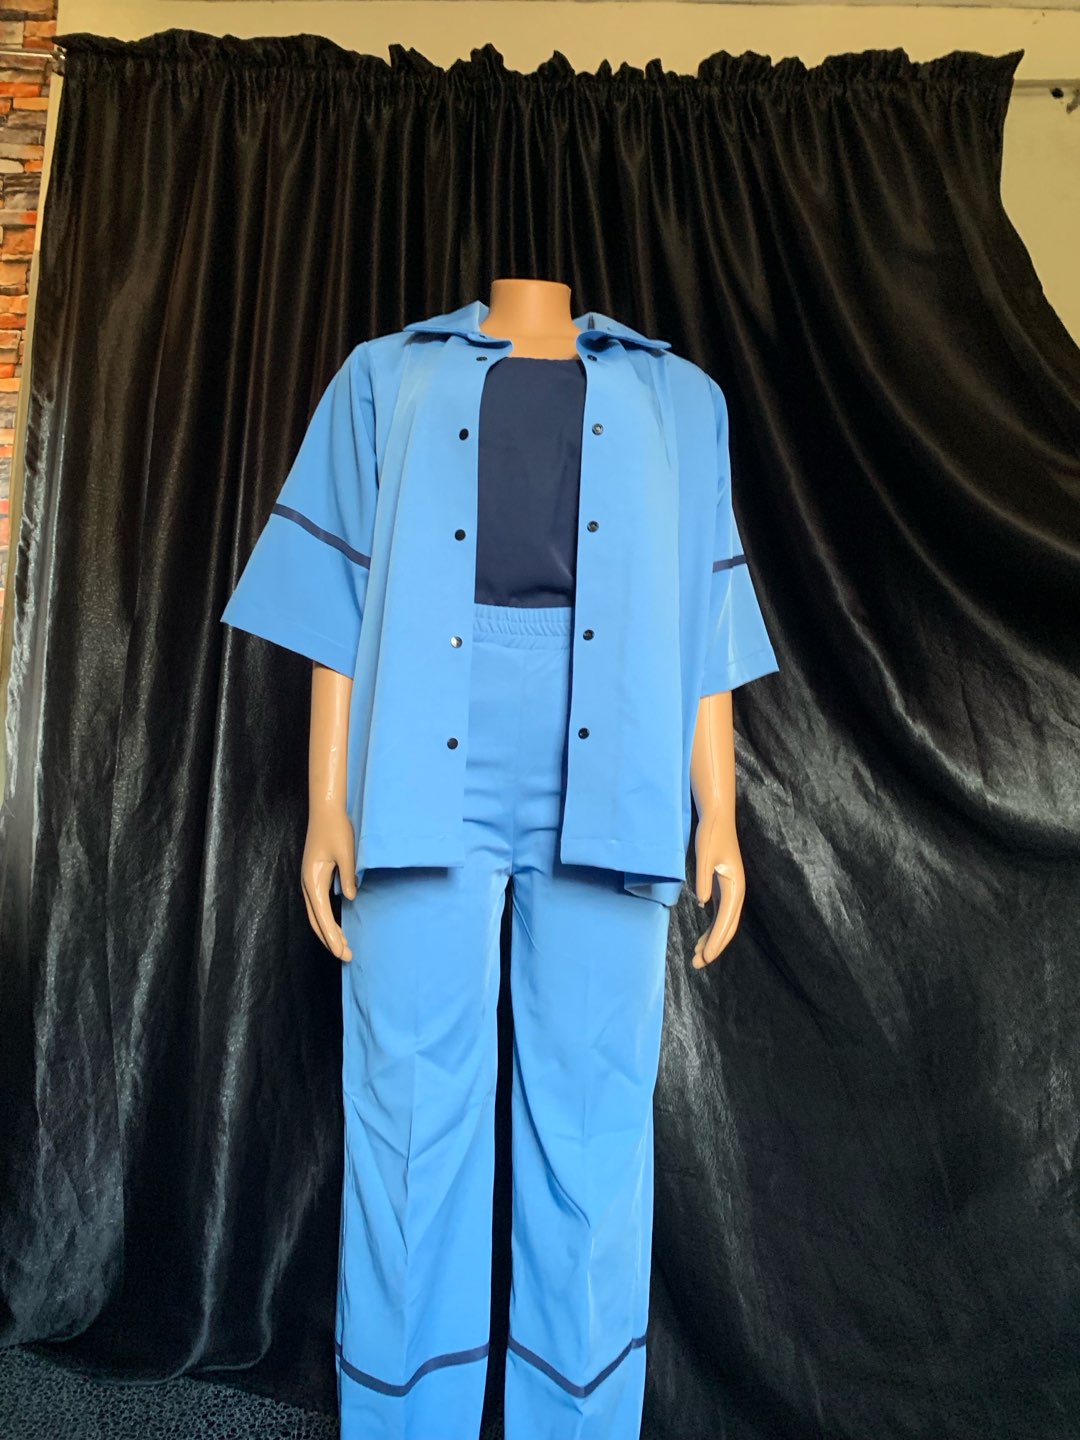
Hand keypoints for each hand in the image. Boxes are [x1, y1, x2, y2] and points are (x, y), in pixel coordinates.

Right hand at [301, 807, 357, 961]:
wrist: (325, 810)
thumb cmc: (336, 829)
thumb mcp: (346, 853)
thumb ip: (348, 876)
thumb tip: (349, 899)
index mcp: (313, 880)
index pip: (322, 917)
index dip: (331, 937)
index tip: (341, 953)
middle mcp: (308, 883)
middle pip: (316, 920)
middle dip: (330, 940)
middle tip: (346, 956)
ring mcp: (309, 880)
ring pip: (316, 914)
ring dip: (328, 931)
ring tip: (343, 946)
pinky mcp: (315, 876)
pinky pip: (319, 905)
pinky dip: (326, 919)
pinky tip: (336, 926)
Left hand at [691, 808, 746, 969]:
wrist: (718, 818)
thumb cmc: (711, 835)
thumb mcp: (705, 856)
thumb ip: (703, 879)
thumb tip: (702, 903)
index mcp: (735, 887)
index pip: (725, 921)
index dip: (715, 941)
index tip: (705, 958)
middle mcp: (736, 892)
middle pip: (727, 927)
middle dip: (713, 947)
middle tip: (697, 964)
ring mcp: (730, 890)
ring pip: (723, 923)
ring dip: (712, 940)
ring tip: (696, 956)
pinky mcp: (724, 887)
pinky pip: (719, 914)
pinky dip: (712, 927)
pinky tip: (701, 937)